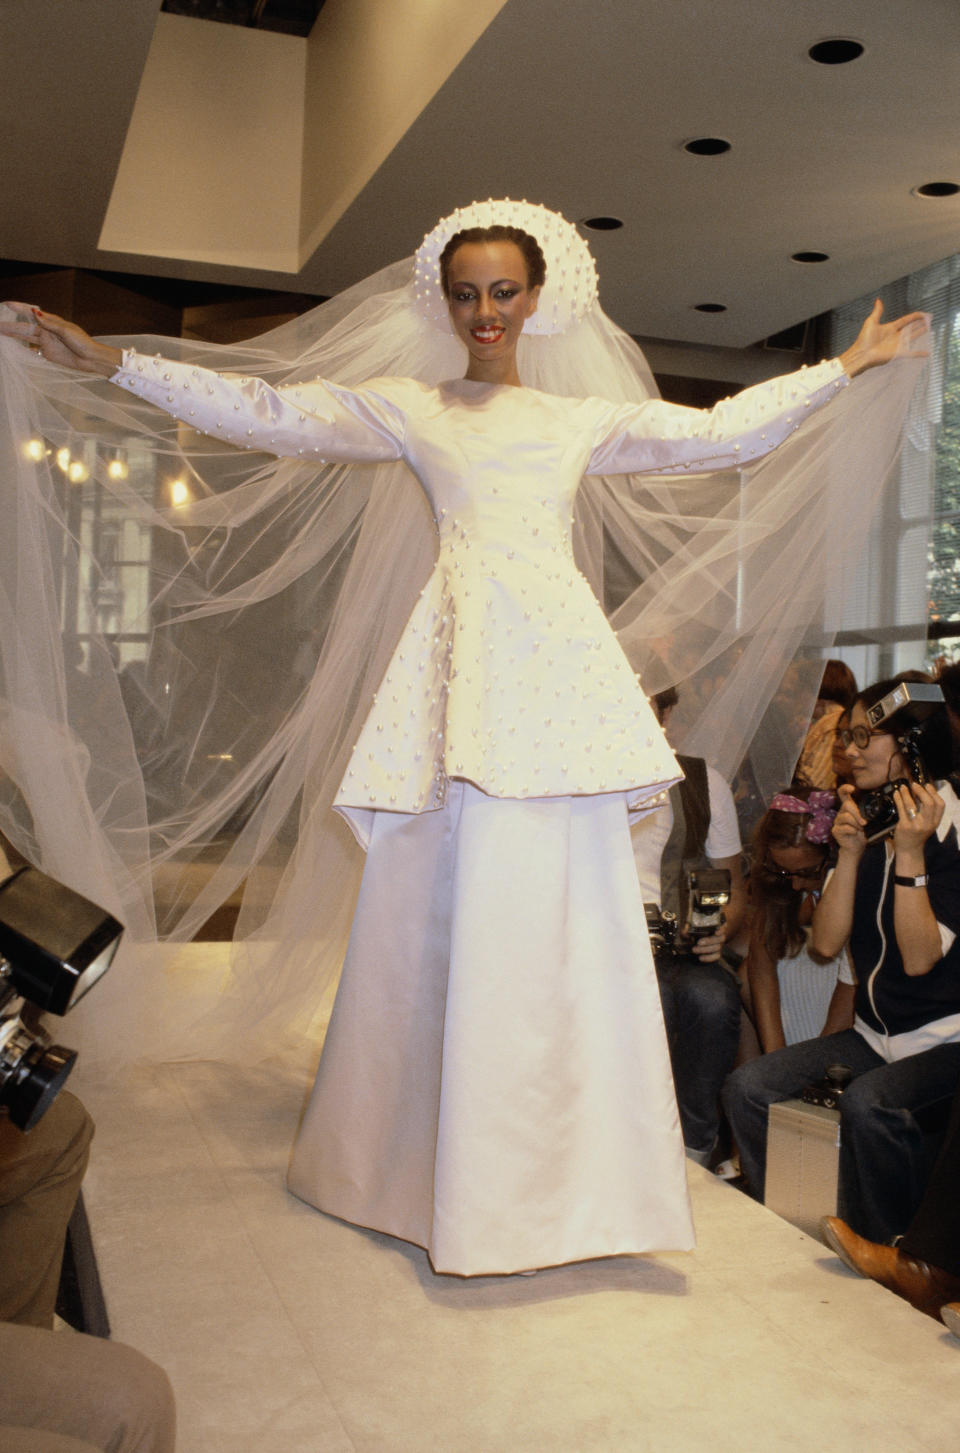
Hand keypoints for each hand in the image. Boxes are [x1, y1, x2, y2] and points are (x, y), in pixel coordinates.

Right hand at [0, 303, 120, 375]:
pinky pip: (32, 350)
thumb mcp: (66, 331)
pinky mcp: (48, 354)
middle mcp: (46, 331)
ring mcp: (46, 342)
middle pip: (25, 326)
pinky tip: (14, 347)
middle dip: (11, 325)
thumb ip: (49, 323)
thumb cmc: (82, 342)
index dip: (19, 308)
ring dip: (14, 336)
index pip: (32, 313)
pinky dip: (23, 349)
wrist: (90, 359)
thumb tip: (35, 312)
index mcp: (51, 322)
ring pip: (26, 338)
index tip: (7, 304)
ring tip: (1, 333)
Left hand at [692, 927, 724, 962]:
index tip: (716, 932)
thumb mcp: (694, 924)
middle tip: (698, 942)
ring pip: (717, 948)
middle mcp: (721, 935)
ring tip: (694, 950)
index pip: (723, 926)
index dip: (721, 930)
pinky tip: (701, 958)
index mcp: (717, 926)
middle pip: (720, 938)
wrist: (703, 935)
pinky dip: (709, 958)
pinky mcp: (717, 952)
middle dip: (709, 941)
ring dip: (705, 949)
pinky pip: (716, 956)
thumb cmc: (699, 927)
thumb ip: (689, 927)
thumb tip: (684, 933)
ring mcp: (720, 944)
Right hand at [832, 782, 867, 857]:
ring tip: (861, 829)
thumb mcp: (868, 822)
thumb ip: (869, 814)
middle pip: (846, 805)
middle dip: (857, 814)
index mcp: (849, 808)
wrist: (856, 847)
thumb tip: (882, 807)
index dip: (845, 789)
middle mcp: (841, 813)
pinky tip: (855, 833)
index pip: (842, 794)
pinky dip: (852, 830)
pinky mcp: (835, 830)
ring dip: (856, 823)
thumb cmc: (863, 833)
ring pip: (845, 816)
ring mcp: (837, 822)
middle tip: (864, 823)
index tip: (852, 789)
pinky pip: (843, 827)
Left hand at [838, 299, 929, 377]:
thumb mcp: (871, 322)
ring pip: (912, 338)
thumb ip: (877, 311)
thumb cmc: (863, 339)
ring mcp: (897, 345)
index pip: (906, 320)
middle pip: (911, 329)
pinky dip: (918, 353)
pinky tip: (927, 353)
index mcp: (890, 328)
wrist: (861, 353)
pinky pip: (910, 353)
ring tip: (929, 330)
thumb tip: (878, 299)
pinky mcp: (897, 353)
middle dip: (919, 324)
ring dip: (921, 334)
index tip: (923, 314)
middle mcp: (895, 336)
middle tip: (928, 320)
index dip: (914, 317)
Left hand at [892, 780, 942, 854]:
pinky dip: (898, 799)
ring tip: (902, 787)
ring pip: (912, 805)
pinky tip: (896, 794)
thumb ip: (928, 811)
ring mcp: (916, 825)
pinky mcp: (904, 826)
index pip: (940, 805)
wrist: (909, 850)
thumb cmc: (918, 834)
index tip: (927, 785)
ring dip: (906, 793)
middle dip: (921, 792)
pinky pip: (901, 809)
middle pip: (929, 804)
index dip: (934, 793)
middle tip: (914, 785)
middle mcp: (927, 824)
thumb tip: (923, 792)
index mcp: (935, 822)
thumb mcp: (928, 824)